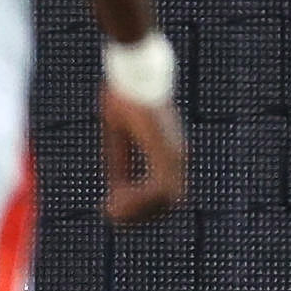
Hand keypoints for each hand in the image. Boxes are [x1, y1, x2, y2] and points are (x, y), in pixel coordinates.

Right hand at [99, 82, 187, 224]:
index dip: (142, 206)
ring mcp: (176, 154)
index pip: (166, 193)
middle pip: (170, 202)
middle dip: (141, 214)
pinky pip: (159, 188)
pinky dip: (139, 199)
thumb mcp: (118, 136)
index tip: (114, 206)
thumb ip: (121, 162)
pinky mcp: (168, 150)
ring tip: (112, 208)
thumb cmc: (125, 98)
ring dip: (138, 209)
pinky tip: (115, 198)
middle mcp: (178, 156)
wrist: (132, 76)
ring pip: (167, 199)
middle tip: (112, 214)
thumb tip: (117, 189)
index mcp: (169, 153)